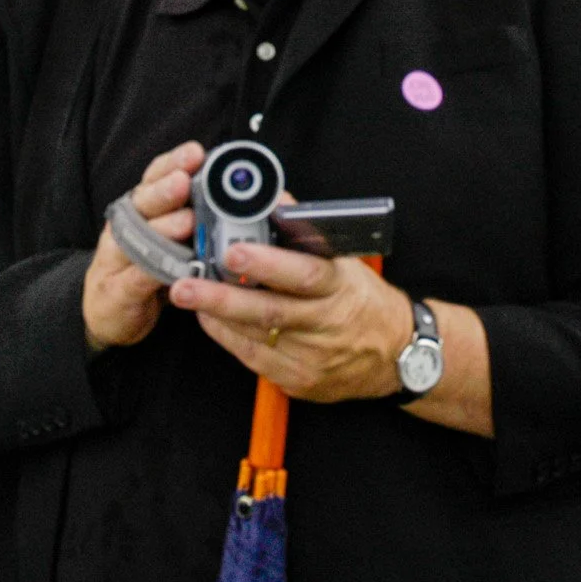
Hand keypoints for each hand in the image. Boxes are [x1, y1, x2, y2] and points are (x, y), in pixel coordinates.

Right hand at [84, 141, 201, 352]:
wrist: (106, 312)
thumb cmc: (144, 268)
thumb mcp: (166, 236)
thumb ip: (191, 213)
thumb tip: (232, 192)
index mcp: (140, 208)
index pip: (153, 177)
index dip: (173, 163)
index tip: (195, 152)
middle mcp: (125, 227)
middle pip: (143, 203)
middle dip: (165, 191)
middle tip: (184, 181)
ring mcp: (117, 258)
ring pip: (139, 239)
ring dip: (163, 228)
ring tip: (187, 220)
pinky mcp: (118, 291)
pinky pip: (137, 279)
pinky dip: (155, 273)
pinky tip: (174, 269)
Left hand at [169, 242, 414, 403]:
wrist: (394, 355)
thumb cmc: (364, 301)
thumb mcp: (347, 262)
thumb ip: (307, 232)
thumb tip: (275, 200)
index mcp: (341, 289)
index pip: (305, 274)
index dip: (268, 263)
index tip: (235, 251)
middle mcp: (326, 325)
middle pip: (269, 311)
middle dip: (222, 296)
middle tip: (185, 283)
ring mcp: (312, 358)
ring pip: (255, 337)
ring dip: (217, 314)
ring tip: (187, 294)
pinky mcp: (298, 381)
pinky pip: (254, 359)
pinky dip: (227, 337)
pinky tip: (209, 318)